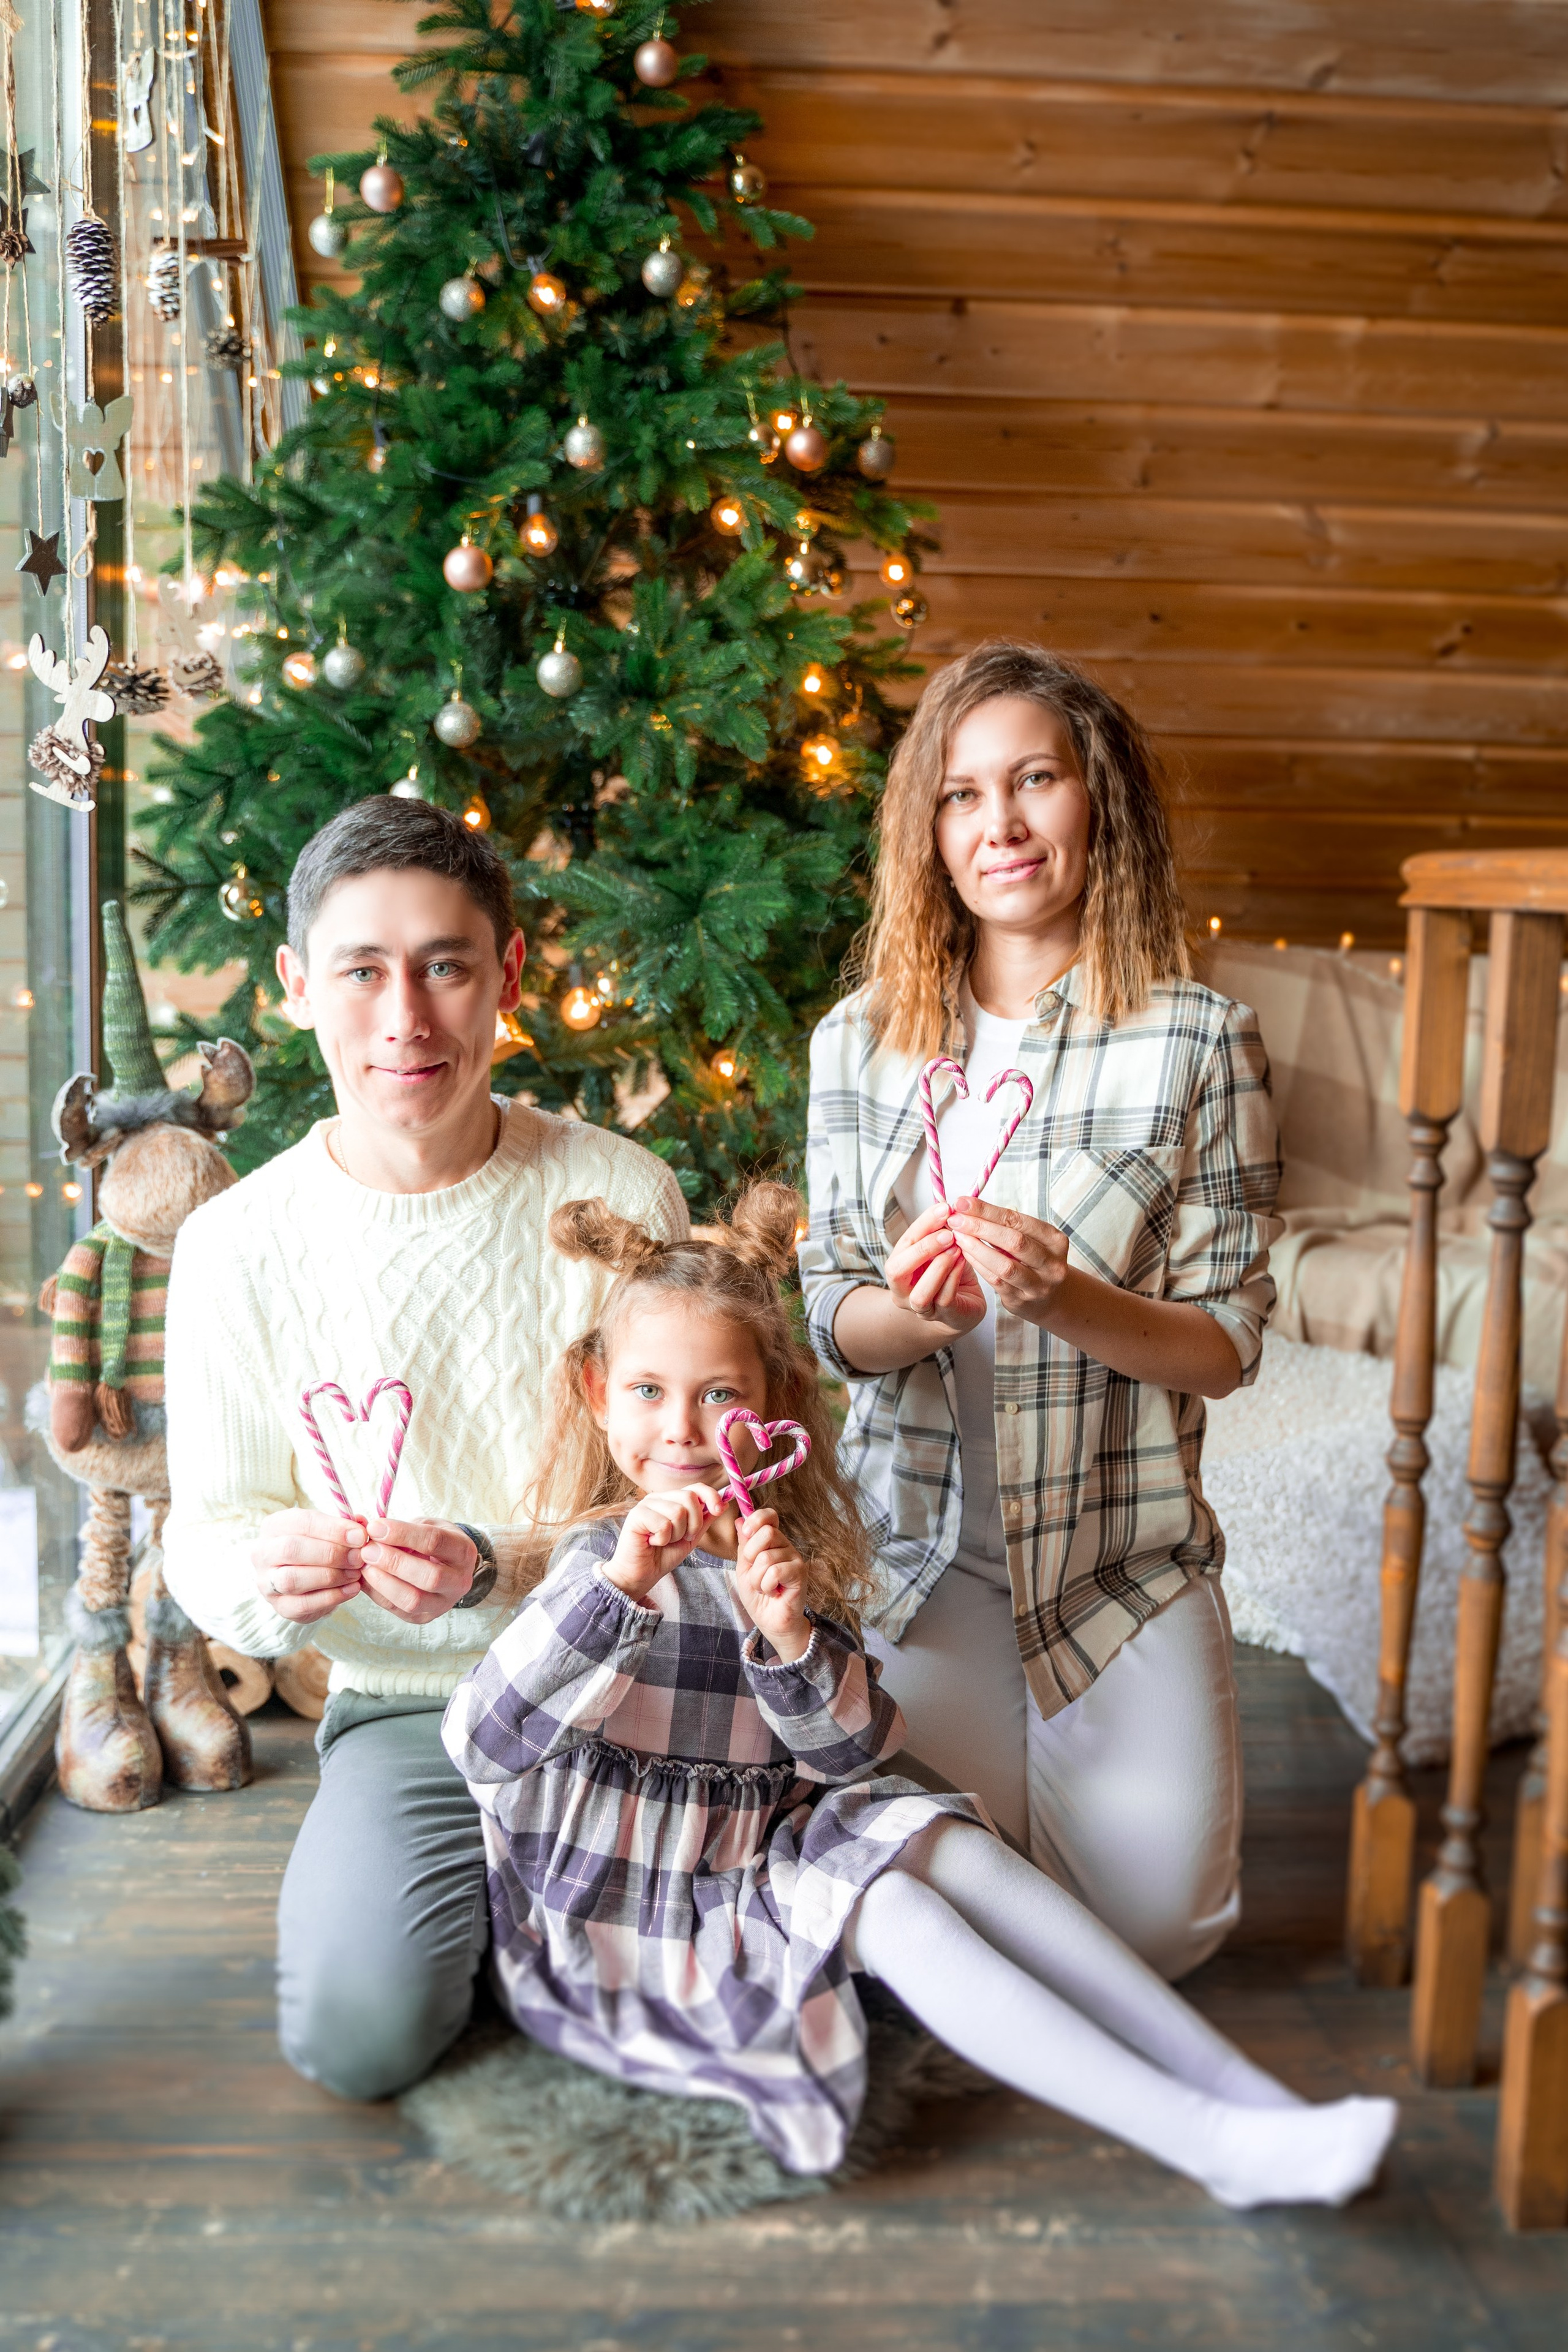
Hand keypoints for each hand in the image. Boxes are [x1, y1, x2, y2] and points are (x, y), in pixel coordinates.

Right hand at [251, 1507, 365, 1625]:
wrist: (308, 1583)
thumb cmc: (318, 1549)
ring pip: (292, 1579)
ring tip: (355, 1574)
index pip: (300, 1522)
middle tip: (358, 1557)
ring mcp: (267, 1583)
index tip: (360, 1536)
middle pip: (291, 1549)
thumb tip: (361, 1525)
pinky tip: (352, 1589)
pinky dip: (331, 1597)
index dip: (332, 1529)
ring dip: (330, 1576)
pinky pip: (303, 1604)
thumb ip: (346, 1527)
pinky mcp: (279, 1607)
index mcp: (274, 1526)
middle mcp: (263, 1553)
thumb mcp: (329, 1532)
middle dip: (330, 1553)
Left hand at [357, 1517, 479, 1625]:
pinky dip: (377, 1593)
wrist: (447, 1567)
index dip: (402, 1534)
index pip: (434, 1541)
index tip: (376, 1527)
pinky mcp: (424, 1617)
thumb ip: (405, 1529)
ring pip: (413, 1600)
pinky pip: (397, 1609)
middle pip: (429, 1577)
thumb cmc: (434, 1541)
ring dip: (383, 1582)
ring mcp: (443, 1603)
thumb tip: (373, 1533)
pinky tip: (365, 1578)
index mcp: (463, 1551)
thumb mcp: (427, 1526)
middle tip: (368, 1550)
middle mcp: (459, 1581)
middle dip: (394, 1562)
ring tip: (364, 1565)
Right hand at [605, 1484, 724, 1604]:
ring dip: (676, 1534)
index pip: (695, 1488)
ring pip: (678, 1512)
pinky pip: (663, 1524)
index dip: (711, 1496)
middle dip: (694, 1523)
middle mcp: (658, 1498)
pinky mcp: (636, 1515)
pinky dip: (663, 1539)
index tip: (719, 1509)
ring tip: (664, 1541)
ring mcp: (646, 1504)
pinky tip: (652, 1542)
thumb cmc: (662, 1556)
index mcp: (671, 1500)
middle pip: (689, 1498)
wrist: (640, 1575)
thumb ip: (704, 1520)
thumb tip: (722, 1504)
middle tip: (682, 1537)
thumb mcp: (690, 1537)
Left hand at [732, 1508, 810, 1662]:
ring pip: (766, 1557)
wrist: (769, 1621)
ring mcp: (795, 1559)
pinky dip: (766, 1585)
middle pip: (766, 1533)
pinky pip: (775, 1571)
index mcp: (772, 1541)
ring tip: (763, 1588)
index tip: (745, 1533)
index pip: (770, 1516)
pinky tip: (773, 1591)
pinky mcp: (800, 1573)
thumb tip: (738, 1520)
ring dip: (757, 1579)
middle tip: (754, 1573)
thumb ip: (744, 1545)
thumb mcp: (744, 1568)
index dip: (755, 1520)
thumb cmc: (758, 1595)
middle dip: (751, 1556)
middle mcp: (786, 1546)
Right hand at [885, 1203, 985, 1333]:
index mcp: (900, 1267)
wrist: (962, 1309)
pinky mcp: (943, 1317)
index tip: (944, 1208)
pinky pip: (944, 1299)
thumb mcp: (942, 1251)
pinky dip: (954, 1277)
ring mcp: (921, 1308)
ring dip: (939, 1267)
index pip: (904, 1243)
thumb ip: (940, 1233)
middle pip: (897, 1270)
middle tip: (948, 1233)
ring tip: (957, 1249)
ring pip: (920, 1293)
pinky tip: (964, 1261)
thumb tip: (949, 1208)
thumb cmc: (950, 1275)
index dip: (923, 1225)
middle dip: (923, 1248)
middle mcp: (902, 1290)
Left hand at [946, 1196, 1069, 1326]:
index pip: (1018, 1220)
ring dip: (976, 1248)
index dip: (988, 1210)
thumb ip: (1005, 1224)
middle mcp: (1052, 1263)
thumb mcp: (1030, 1239)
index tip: (962, 1203)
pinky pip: (995, 1280)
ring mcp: (1038, 1285)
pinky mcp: (1021, 1300)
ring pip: (1004, 1265)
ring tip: (957, 1236)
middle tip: (955, 1219)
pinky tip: (964, 1253)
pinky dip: (978, 1265)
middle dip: (980, 1227)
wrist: (1048, 1297)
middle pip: (1013, 1241)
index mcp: (1055, 1240)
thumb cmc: (1033, 1259)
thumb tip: (968, 1206)